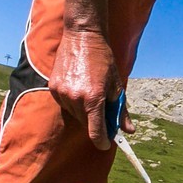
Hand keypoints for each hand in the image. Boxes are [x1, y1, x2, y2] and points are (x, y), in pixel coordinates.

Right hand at [51, 29, 118, 148]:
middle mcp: (75, 98)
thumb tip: (129, 131)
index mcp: (93, 98)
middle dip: (96, 122)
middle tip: (105, 112)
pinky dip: (74, 103)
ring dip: (84, 112)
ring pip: (74, 114)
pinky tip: (80, 89)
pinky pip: (65, 104)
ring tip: (92, 94)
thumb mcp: (117, 85)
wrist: (82, 37)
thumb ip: (121, 111)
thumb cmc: (103, 60)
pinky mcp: (53, 87)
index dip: (102, 141)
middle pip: (86, 123)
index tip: (106, 145)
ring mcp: (61, 93)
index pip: (96, 131)